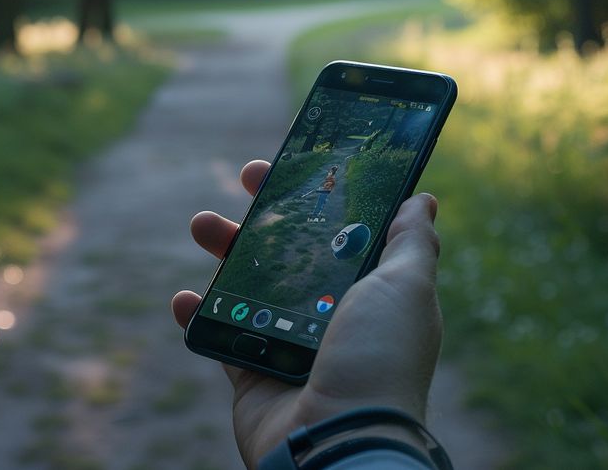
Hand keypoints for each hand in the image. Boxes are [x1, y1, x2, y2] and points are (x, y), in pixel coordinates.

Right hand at [171, 160, 443, 466]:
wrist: (339, 443)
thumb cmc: (379, 361)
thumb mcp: (407, 289)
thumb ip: (410, 244)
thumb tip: (421, 200)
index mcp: (372, 292)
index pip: (344, 231)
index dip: (322, 197)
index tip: (297, 165)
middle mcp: (332, 315)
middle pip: (292, 250)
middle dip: (266, 213)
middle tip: (244, 179)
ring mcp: (290, 344)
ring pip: (250, 284)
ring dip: (224, 251)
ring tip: (201, 225)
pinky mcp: (254, 375)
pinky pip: (220, 335)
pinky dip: (198, 315)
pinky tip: (185, 298)